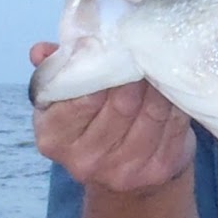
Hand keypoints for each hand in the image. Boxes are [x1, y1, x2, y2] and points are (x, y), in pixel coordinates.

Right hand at [30, 42, 194, 191]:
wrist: (121, 173)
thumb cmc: (91, 122)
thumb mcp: (65, 101)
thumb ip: (58, 72)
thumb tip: (41, 50)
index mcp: (54, 136)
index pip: (82, 95)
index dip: (104, 66)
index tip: (118, 44)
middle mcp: (84, 159)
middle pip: (121, 103)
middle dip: (138, 71)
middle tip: (148, 47)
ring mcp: (123, 170)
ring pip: (152, 113)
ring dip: (161, 84)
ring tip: (164, 61)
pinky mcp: (157, 170)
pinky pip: (175, 126)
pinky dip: (177, 103)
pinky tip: (176, 86)